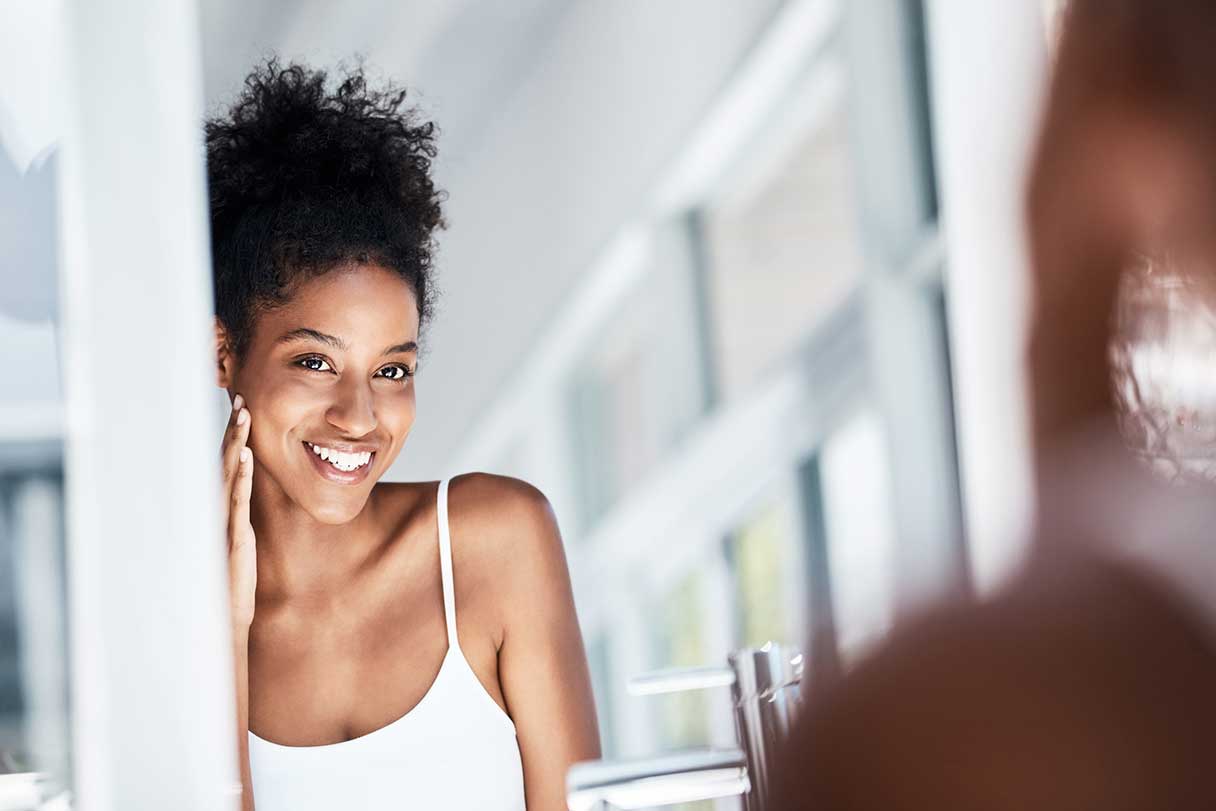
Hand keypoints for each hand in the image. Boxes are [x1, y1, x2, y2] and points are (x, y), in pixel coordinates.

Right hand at [222, 393, 256, 630]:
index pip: (226, 465)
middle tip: (240, 397)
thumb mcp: (237, 545)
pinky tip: (242, 456)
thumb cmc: (229, 585)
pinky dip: (238, 477)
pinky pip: (235, 502)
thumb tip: (244, 500)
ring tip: (242, 415)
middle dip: (232, 430)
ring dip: (234, 443)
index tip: (240, 410)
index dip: (233, 438)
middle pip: (223, 461)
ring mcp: (221, 522)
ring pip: (227, 474)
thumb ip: (238, 521)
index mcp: (221, 510)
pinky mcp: (232, 536)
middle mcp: (216, 511)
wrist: (221, 620)